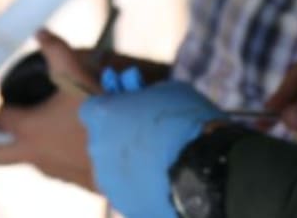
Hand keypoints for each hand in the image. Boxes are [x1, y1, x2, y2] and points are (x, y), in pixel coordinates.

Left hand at [0, 30, 102, 188]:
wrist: (134, 150)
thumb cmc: (102, 111)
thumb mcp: (79, 76)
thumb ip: (59, 52)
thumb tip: (40, 32)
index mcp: (29, 130)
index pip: (0, 119)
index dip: (0, 109)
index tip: (2, 104)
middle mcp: (34, 155)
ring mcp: (53, 171)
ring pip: (28, 159)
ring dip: (25, 147)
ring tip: (35, 131)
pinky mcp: (74, 179)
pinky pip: (54, 166)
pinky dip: (52, 155)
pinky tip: (70, 143)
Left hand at [80, 79, 225, 217]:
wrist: (205, 169)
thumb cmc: (187, 120)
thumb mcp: (169, 91)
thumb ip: (146, 97)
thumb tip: (143, 104)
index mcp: (103, 115)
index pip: (92, 108)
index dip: (112, 107)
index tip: (130, 106)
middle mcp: (97, 148)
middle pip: (103, 139)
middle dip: (122, 135)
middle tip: (152, 133)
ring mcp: (108, 181)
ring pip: (115, 168)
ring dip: (132, 162)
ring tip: (165, 160)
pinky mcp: (124, 206)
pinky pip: (130, 190)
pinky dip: (144, 185)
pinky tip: (168, 180)